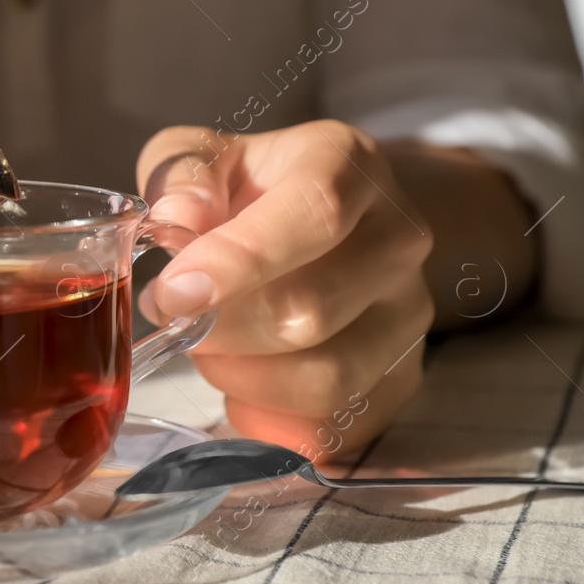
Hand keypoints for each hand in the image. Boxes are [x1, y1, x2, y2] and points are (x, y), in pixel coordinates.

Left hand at [136, 120, 435, 459]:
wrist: (317, 219)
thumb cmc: (249, 186)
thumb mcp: (203, 157)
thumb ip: (180, 177)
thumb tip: (179, 221)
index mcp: (348, 165)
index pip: (317, 212)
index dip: (240, 259)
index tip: (174, 291)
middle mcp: (397, 237)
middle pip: (314, 309)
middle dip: (222, 329)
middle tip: (174, 318)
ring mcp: (409, 312)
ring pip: (327, 378)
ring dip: (241, 377)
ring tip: (206, 347)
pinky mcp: (402, 375)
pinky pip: (332, 425)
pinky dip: (268, 418)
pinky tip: (237, 384)